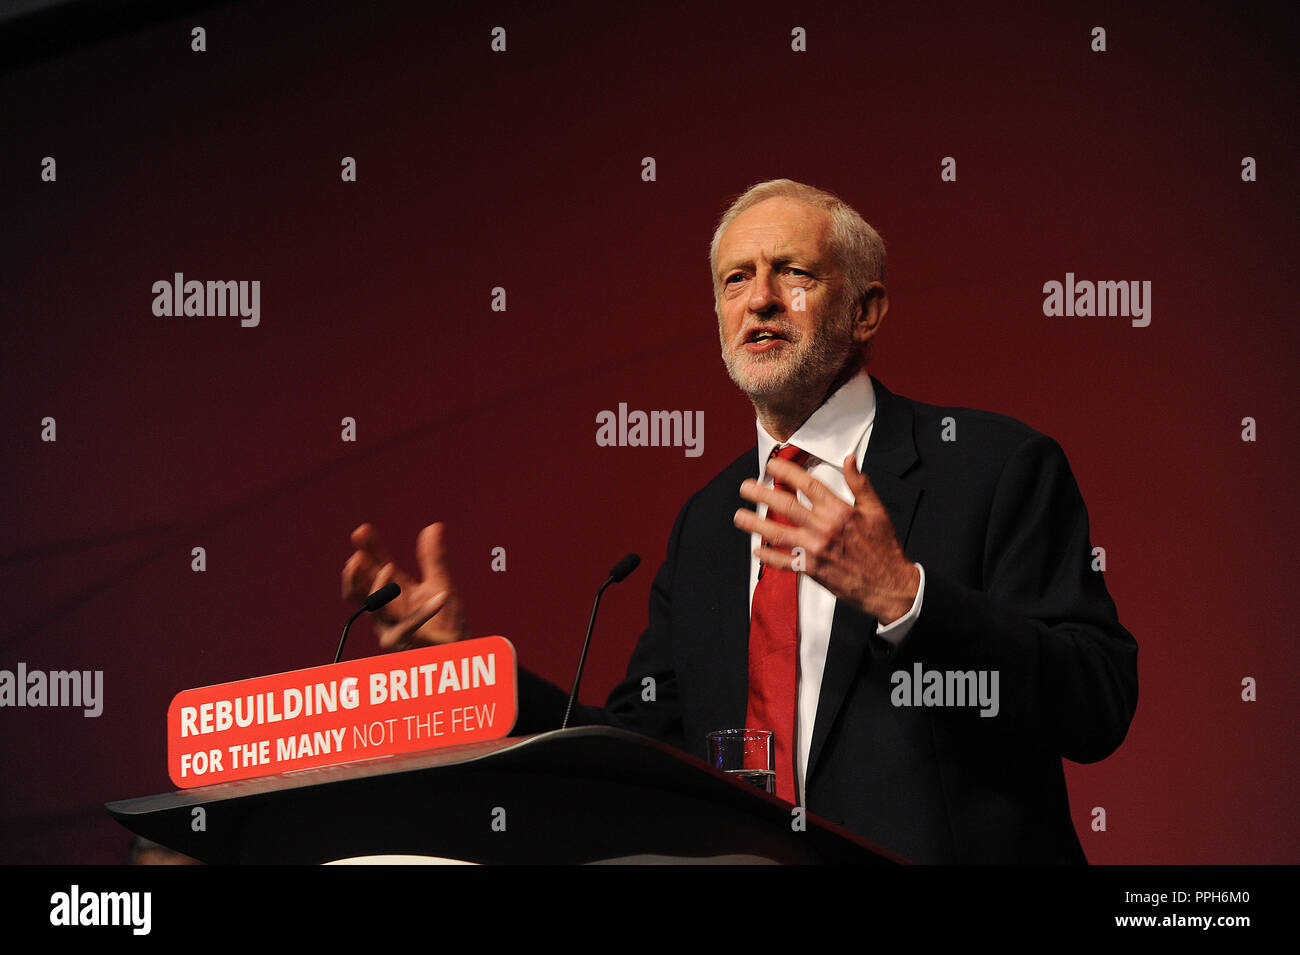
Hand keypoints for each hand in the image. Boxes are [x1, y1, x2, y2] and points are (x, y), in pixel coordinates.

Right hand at [341, 522, 470, 650]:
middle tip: (357, 557)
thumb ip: (433, 558)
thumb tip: (434, 526)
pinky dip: (425, 611)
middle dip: (356, 575)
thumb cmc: (447, 624)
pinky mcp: (408, 644)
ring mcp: (392, 629)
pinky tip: (443, 597)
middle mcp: (386, 612)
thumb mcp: (440, 584)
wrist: (460, 655)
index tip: (362, 531)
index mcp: (393, 595)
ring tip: (389, 567)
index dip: (367, 551)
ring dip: (379, 587)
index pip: (373, 569)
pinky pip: (411, 626)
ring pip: (378, 608)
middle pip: (362, 591)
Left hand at [733, 454, 919, 624]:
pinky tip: (757, 550)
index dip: (786, 472)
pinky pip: (784, 561)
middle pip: (785, 505)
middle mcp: (823, 528)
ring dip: (755, 524)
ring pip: (778, 533)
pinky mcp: (811, 569)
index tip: (772, 465)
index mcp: (839, 511)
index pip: (807, 485)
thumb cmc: (884, 548)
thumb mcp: (877, 510)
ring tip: (739, 516)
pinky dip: (768, 556)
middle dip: (761, 494)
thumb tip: (849, 460)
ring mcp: (815, 549)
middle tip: (745, 487)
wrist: (889, 585)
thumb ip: (860, 483)